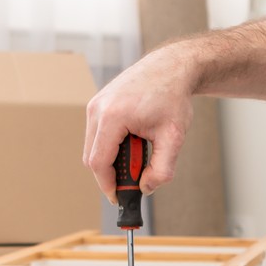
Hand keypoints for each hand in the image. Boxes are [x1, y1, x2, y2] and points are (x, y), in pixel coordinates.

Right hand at [82, 47, 197, 200]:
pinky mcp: (98, 103)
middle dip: (111, 174)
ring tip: (139, 155)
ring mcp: (95, 104)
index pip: (99, 163)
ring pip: (92, 147)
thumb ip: (162, 169)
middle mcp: (98, 109)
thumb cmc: (173, 98)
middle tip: (134, 181)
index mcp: (113, 117)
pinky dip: (111, 146)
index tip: (120, 199)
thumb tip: (145, 189)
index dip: (108, 185)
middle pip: (92, 157)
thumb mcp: (174, 137)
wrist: (171, 67)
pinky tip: (133, 142)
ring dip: (112, 159)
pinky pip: (97, 134)